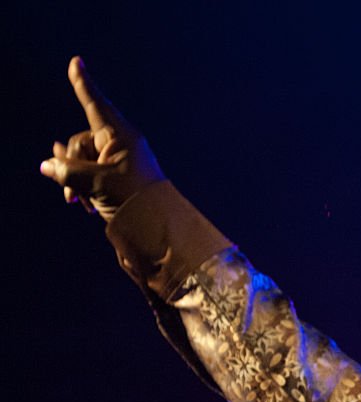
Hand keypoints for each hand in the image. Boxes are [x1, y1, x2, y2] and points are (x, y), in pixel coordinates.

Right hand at [40, 57, 164, 220]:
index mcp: (121, 136)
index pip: (95, 104)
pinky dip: (85, 188)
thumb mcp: (96, 183)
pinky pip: (91, 175)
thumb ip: (68, 171)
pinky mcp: (117, 178)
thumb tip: (47, 165)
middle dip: (70, 165)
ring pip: (82, 162)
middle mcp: (120, 144)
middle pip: (80, 142)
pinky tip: (86, 206)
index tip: (76, 61)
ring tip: (79, 202)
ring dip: (76, 181)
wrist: (159, 227)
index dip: (83, 84)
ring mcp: (118, 161)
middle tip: (71, 193)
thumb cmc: (134, 199)